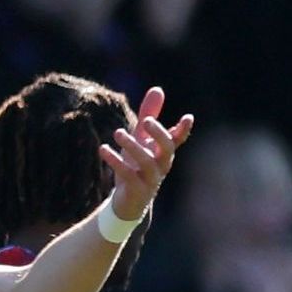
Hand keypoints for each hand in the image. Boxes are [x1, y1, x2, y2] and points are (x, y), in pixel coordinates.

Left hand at [97, 83, 195, 223]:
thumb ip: (148, 115)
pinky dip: (116, 162)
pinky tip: (103, 149)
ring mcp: (151, 179)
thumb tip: (158, 89)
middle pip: (167, 150)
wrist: (128, 202)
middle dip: (159, 135)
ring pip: (147, 162)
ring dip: (133, 147)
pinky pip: (128, 175)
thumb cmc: (137, 166)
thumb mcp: (141, 138)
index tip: (188, 118)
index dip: (183, 130)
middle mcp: (161, 165)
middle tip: (147, 121)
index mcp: (164, 153)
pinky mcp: (137, 190)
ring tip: (117, 133)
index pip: (177, 140)